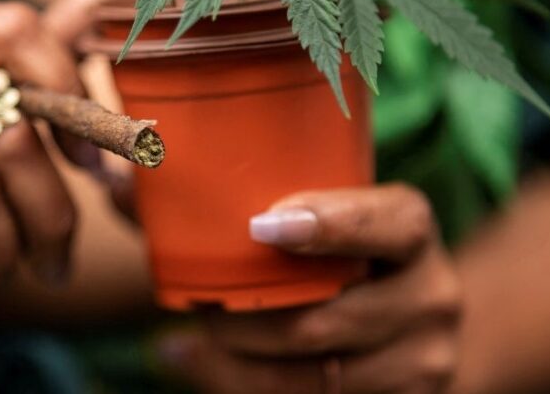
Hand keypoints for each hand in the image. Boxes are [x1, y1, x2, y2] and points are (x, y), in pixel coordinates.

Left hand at [161, 184, 460, 393]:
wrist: (396, 327)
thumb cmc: (324, 255)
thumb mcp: (294, 220)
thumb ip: (211, 196)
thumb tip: (118, 177)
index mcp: (411, 229)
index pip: (392, 221)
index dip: (333, 222)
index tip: (263, 225)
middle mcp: (431, 295)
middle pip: (325, 321)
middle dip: (244, 318)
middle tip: (195, 305)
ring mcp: (423, 361)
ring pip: (312, 378)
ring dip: (239, 363)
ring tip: (194, 338)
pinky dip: (243, 390)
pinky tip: (197, 364)